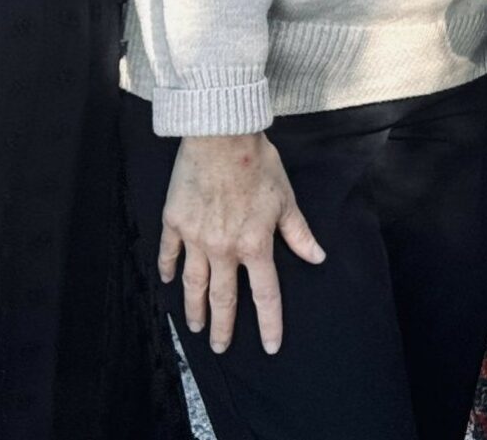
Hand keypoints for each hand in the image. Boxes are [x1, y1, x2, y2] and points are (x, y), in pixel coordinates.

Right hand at [158, 132, 326, 355]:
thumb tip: (318, 257)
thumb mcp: (286, 200)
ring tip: (194, 327)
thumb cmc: (259, 165)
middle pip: (224, 298)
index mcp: (254, 244)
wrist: (222, 137)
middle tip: (219, 348)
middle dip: (223, 327)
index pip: (265, 293)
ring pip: (194, 284)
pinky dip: (169, 269)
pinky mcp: (174, 222)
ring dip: (194, 308)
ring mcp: (195, 238)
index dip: (269, 323)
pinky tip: (169, 282)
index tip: (270, 346)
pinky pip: (170, 253)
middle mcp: (223, 248)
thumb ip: (299, 234)